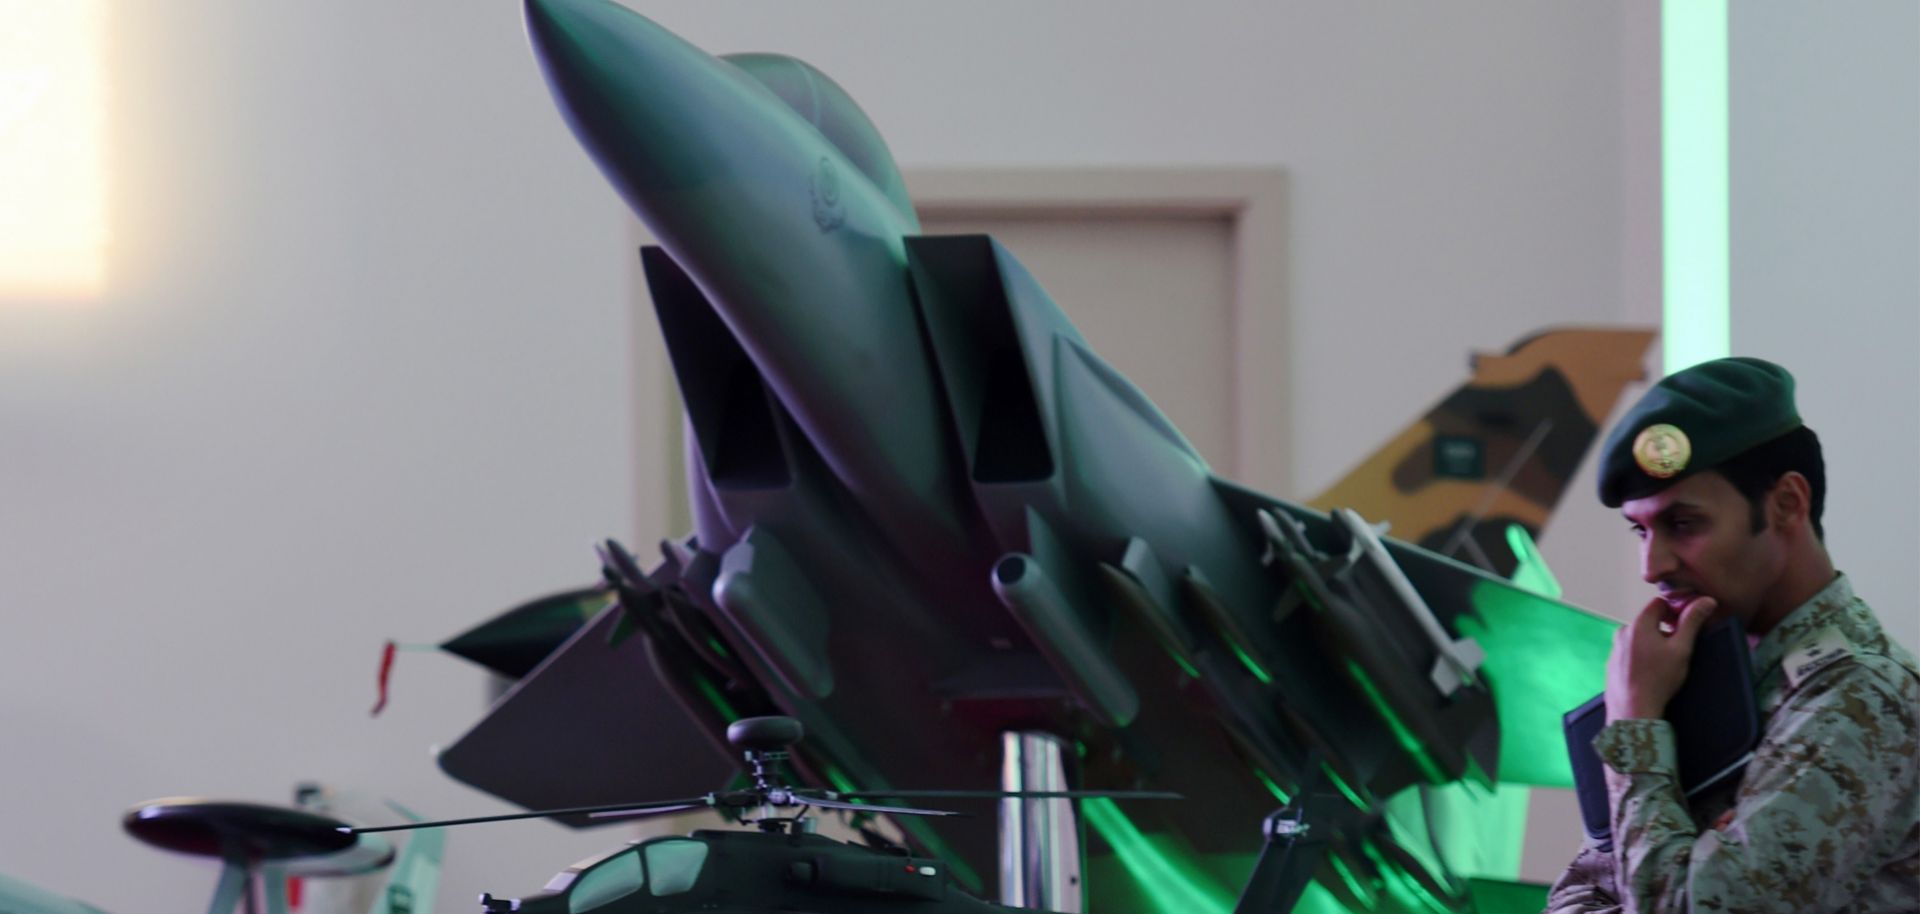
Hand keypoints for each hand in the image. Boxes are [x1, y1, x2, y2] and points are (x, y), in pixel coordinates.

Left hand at [1604, 596, 1716, 720]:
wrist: (1633, 710)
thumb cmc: (1659, 679)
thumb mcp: (1681, 649)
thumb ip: (1692, 622)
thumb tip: (1706, 600)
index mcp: (1638, 624)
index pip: (1658, 604)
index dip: (1675, 610)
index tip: (1685, 626)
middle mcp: (1622, 633)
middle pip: (1648, 622)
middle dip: (1664, 630)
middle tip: (1677, 649)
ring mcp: (1614, 650)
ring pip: (1638, 639)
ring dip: (1653, 645)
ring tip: (1664, 665)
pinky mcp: (1612, 666)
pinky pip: (1629, 654)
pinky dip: (1641, 658)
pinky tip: (1650, 674)